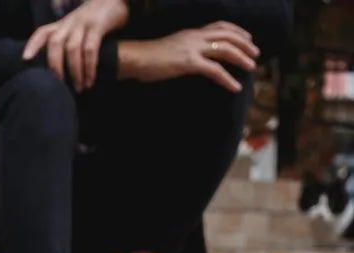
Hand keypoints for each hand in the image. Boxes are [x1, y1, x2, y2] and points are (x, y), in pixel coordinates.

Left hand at [22, 0, 129, 90]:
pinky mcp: (98, 25)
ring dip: (74, 71)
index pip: (42, 33)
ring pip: (72, 48)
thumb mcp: (75, 27)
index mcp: (61, 25)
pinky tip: (90, 81)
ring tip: (78, 88)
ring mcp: (83, 23)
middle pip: (54, 43)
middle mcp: (69, 23)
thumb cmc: (93, 20)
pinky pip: (90, 49)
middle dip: (54, 66)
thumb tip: (56, 70)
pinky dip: (89, 67)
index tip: (25, 59)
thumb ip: (65, 41)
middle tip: (58, 86)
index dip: (32, 45)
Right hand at [119, 22, 259, 92]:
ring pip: (225, 49)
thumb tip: (190, 59)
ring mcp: (192, 49)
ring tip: (251, 68)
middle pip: (227, 35)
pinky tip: (234, 87)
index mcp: (191, 33)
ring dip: (241, 58)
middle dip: (245, 44)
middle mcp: (194, 37)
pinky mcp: (188, 63)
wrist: (135, 59)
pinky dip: (227, 78)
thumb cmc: (147, 59)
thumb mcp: (170, 49)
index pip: (219, 26)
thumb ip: (183, 50)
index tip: (247, 38)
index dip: (236, 31)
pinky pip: (214, 70)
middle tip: (255, 54)